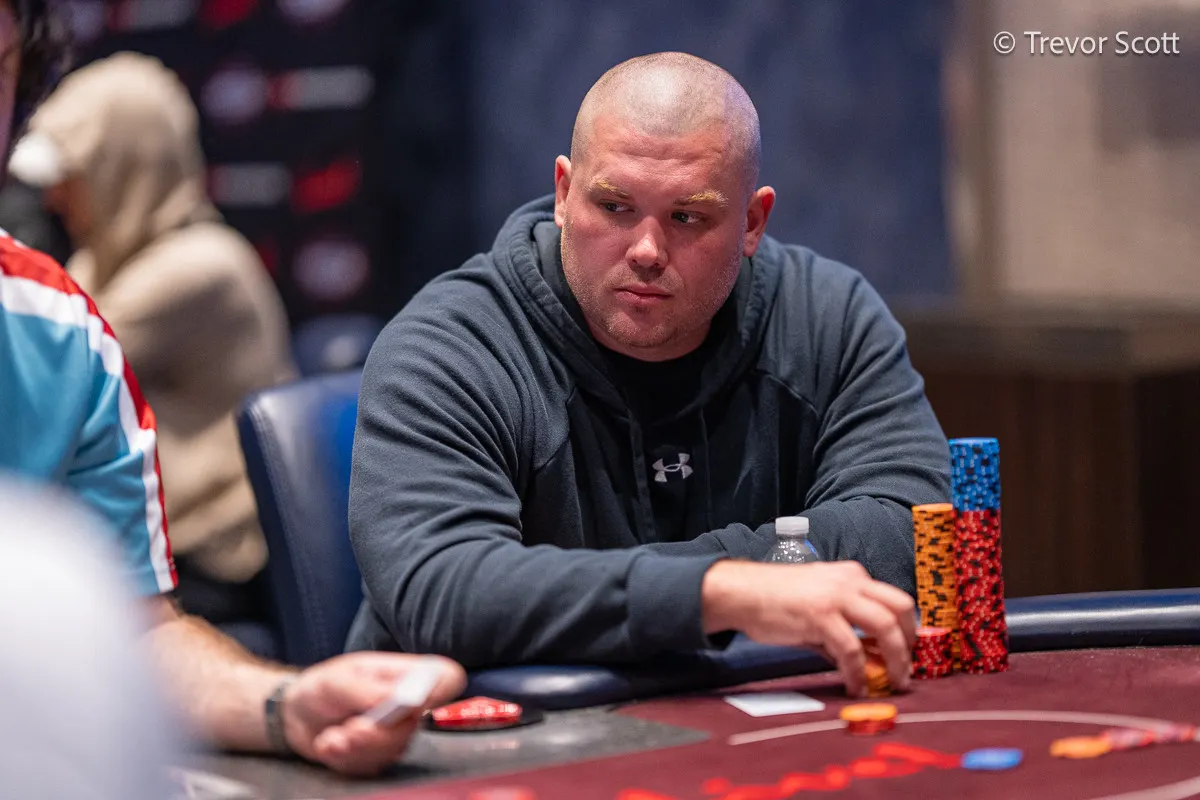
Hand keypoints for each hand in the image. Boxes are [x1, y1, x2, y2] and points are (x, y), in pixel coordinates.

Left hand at [281, 653, 465, 775]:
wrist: (296, 715)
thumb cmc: (323, 687)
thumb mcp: (338, 680)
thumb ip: (369, 690)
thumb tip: (403, 698)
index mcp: (406, 675)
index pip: (447, 677)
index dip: (440, 690)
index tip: (410, 702)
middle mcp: (408, 705)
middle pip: (415, 726)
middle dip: (376, 734)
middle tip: (350, 728)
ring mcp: (396, 733)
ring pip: (392, 750)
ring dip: (355, 747)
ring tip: (333, 735)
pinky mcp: (380, 756)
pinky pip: (371, 766)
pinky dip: (343, 758)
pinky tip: (330, 744)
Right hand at [701, 560, 915, 697]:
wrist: (741, 593)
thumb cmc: (776, 599)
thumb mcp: (818, 604)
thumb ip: (845, 627)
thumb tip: (869, 660)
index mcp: (852, 575)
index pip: (895, 599)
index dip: (907, 628)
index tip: (907, 652)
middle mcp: (850, 581)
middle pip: (900, 608)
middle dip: (909, 642)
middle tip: (905, 668)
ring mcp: (836, 597)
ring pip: (885, 627)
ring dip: (895, 660)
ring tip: (892, 683)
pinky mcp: (820, 616)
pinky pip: (852, 651)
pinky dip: (858, 673)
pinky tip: (855, 686)